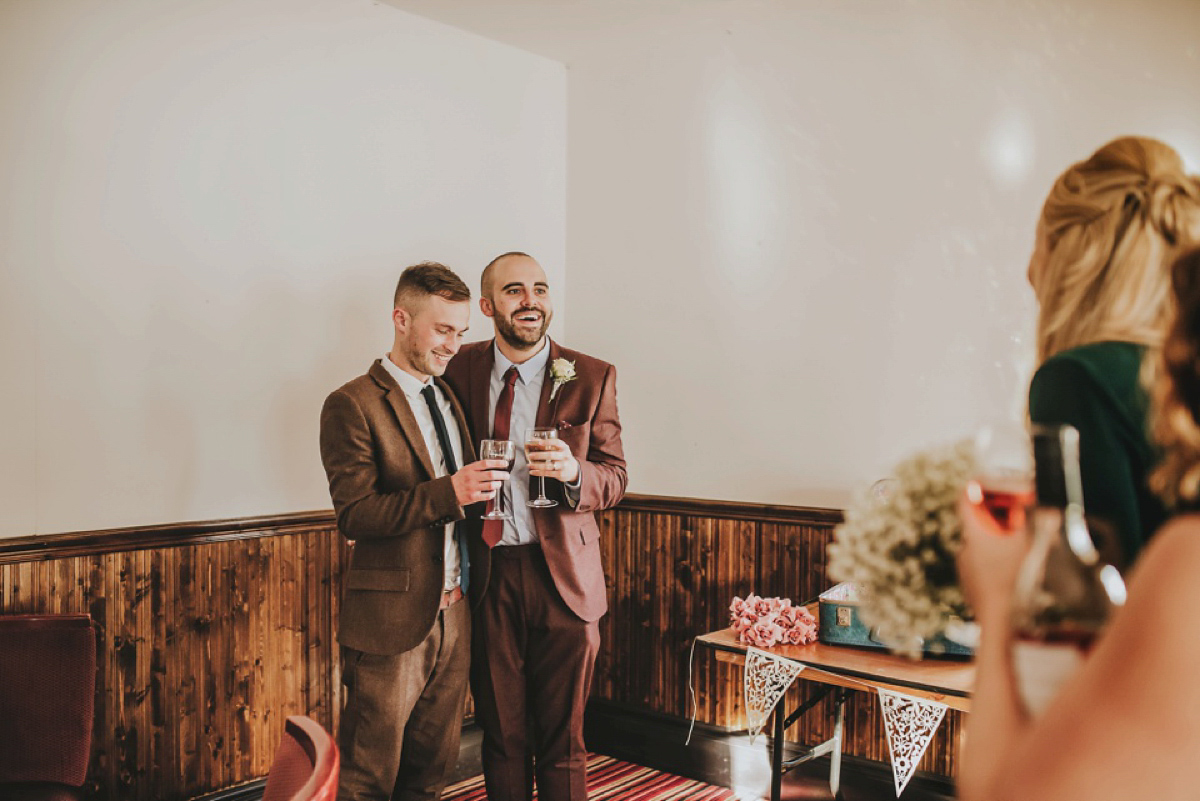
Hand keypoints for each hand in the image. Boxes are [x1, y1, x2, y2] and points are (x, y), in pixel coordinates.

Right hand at [452, 459, 509, 505]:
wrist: (449, 492)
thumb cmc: (459, 480)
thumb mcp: (466, 469)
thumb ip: (478, 467)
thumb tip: (493, 465)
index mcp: (470, 469)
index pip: (486, 463)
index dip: (497, 463)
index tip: (505, 463)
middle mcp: (471, 477)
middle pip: (491, 475)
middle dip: (502, 475)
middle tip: (506, 475)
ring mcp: (472, 488)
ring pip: (491, 485)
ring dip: (498, 484)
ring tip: (499, 483)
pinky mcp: (473, 497)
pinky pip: (487, 496)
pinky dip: (493, 493)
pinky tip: (493, 492)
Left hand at [526, 438, 578, 483]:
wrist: (573, 469)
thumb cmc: (562, 456)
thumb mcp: (558, 449)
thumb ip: (547, 444)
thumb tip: (533, 439)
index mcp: (564, 447)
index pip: (556, 442)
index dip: (547, 442)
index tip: (539, 442)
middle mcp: (565, 456)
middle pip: (551, 455)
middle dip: (539, 455)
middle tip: (530, 455)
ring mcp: (563, 465)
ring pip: (548, 466)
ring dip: (537, 465)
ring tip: (529, 465)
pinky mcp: (560, 474)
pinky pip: (548, 473)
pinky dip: (539, 473)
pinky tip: (532, 472)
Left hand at [957, 491, 1029, 624]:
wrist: (998, 618)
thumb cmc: (1013, 579)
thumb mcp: (1030, 548)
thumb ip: (1039, 526)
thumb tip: (1049, 512)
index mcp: (974, 534)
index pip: (963, 501)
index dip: (971, 488)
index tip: (979, 481)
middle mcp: (963, 548)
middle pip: (975, 525)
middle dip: (993, 521)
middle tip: (1013, 522)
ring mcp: (963, 567)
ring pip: (978, 548)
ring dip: (994, 545)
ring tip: (1016, 553)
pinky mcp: (967, 584)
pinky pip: (979, 566)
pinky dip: (992, 564)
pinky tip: (1009, 574)